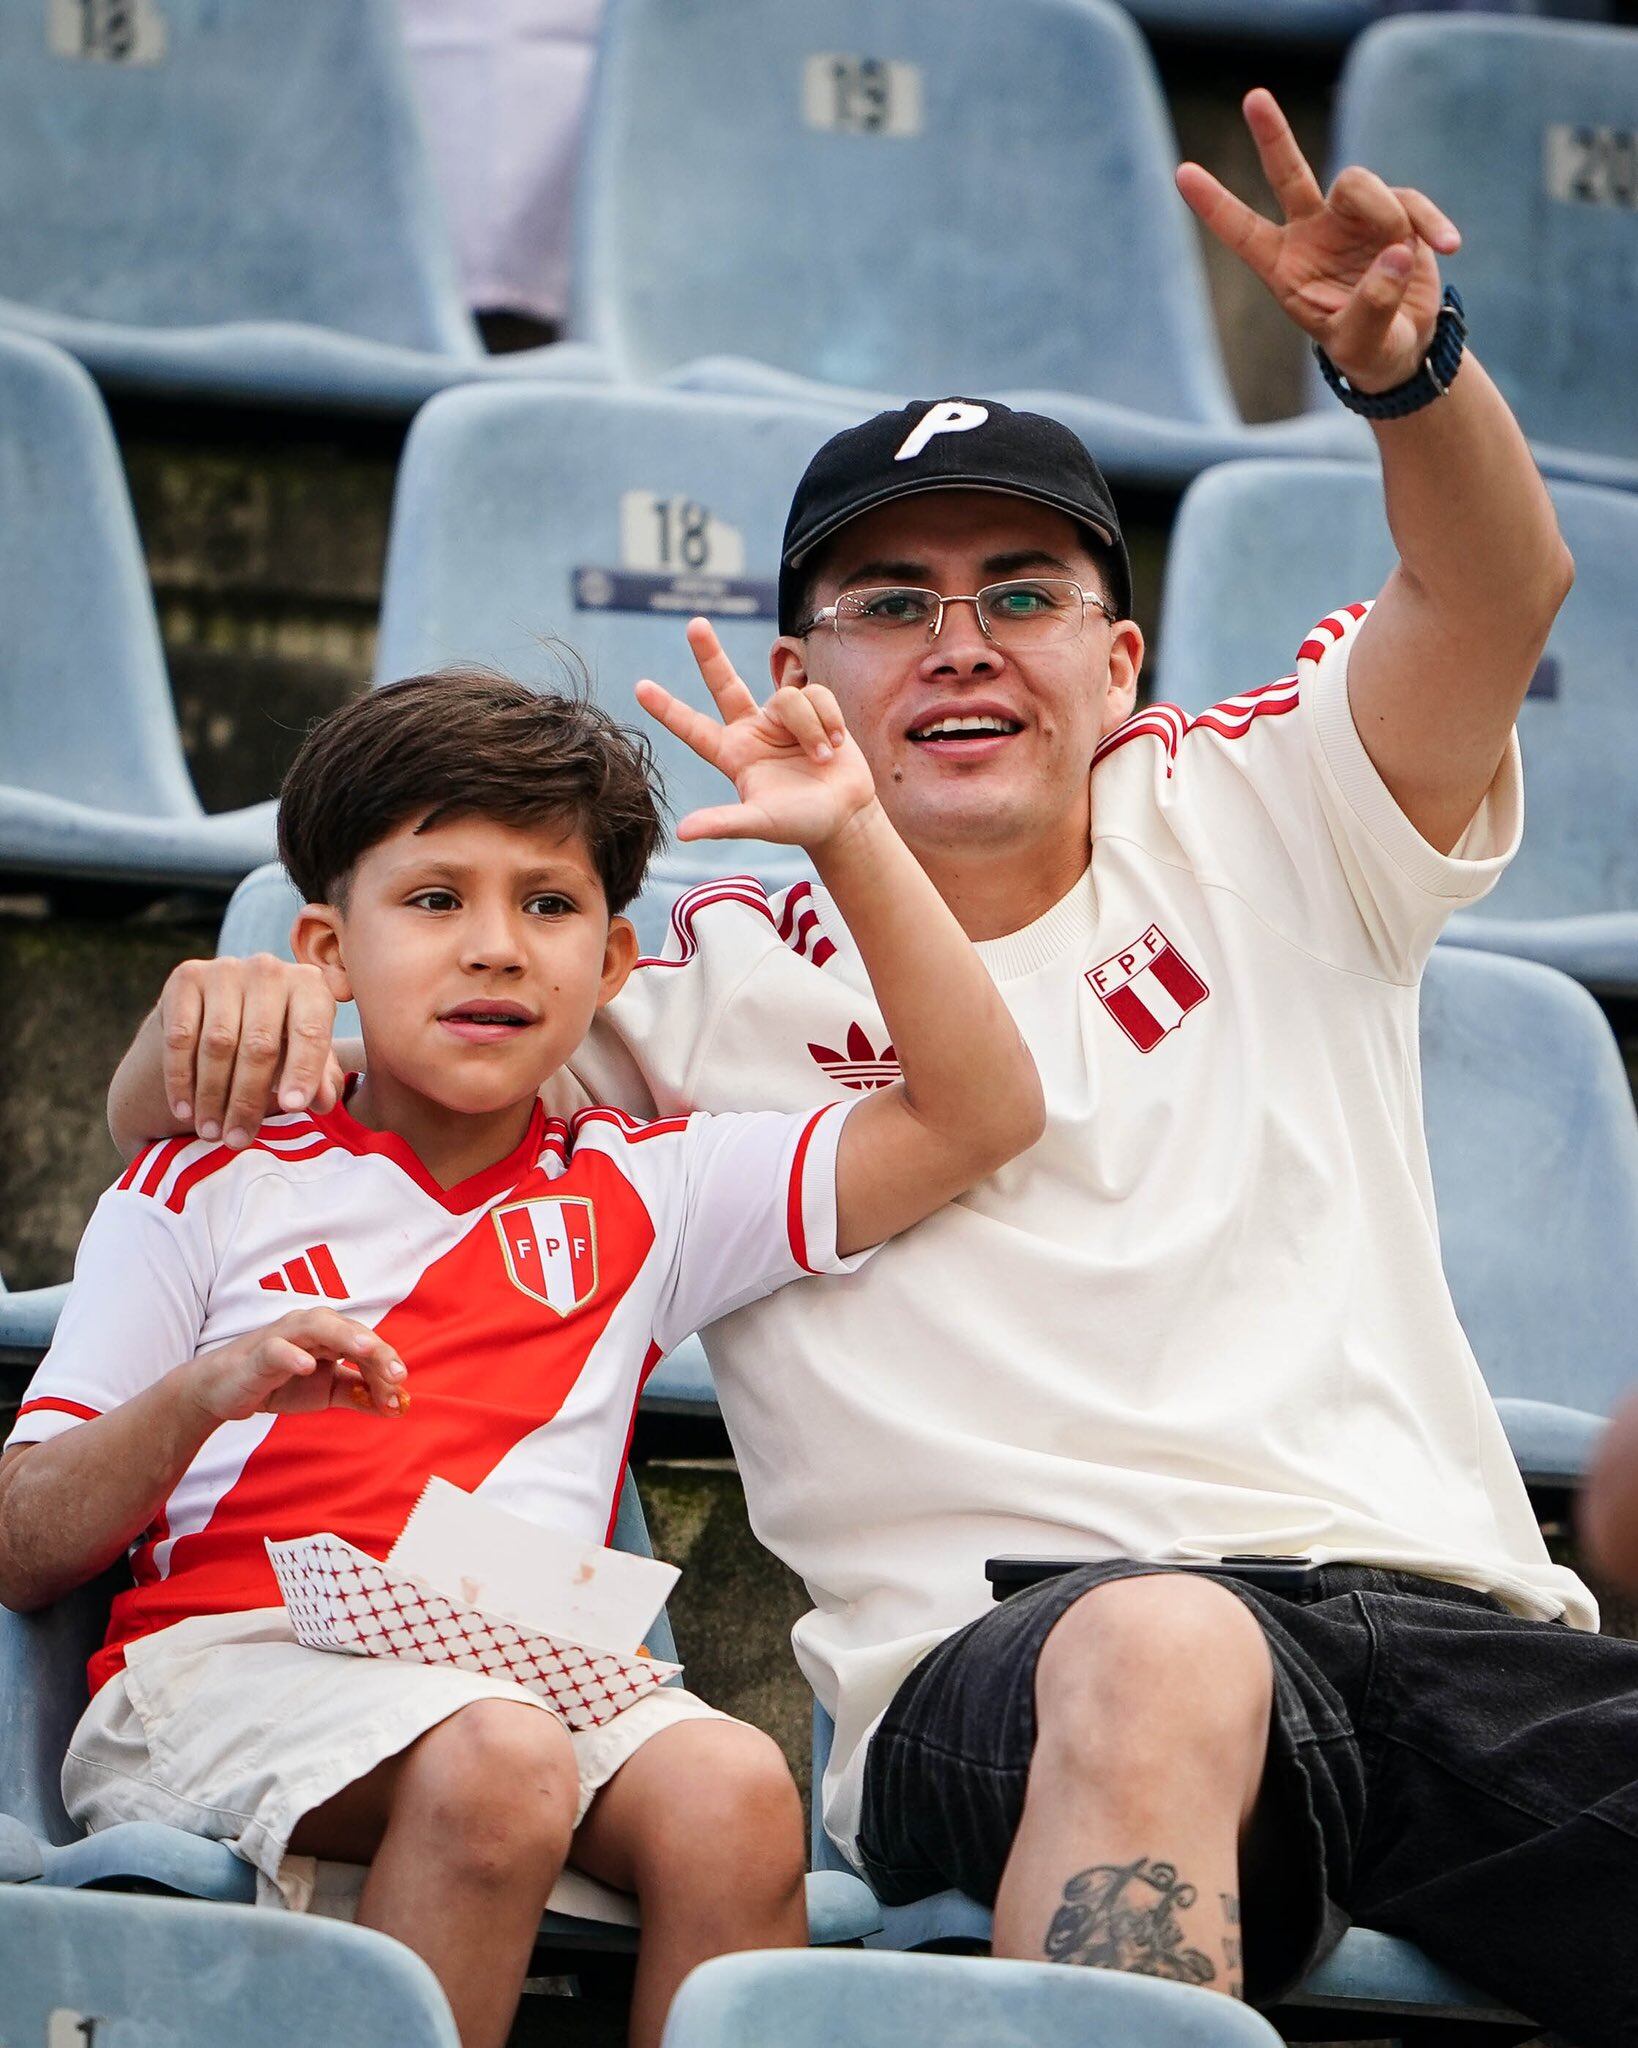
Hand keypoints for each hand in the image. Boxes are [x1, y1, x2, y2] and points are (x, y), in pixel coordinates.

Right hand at [159, 954, 342, 1146]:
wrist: (221, 1010)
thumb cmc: (279, 1041)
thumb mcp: (304, 1060)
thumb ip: (320, 1079)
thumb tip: (323, 1101)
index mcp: (310, 986)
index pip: (310, 1032)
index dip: (303, 1072)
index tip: (293, 1108)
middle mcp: (269, 970)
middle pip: (259, 1045)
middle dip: (247, 1099)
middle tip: (237, 1139)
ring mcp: (225, 969)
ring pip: (218, 1044)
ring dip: (212, 1096)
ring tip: (211, 1132)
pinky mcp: (186, 977)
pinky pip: (181, 1037)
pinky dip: (181, 1078)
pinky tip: (184, 1110)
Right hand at [189, 1309, 407, 1425]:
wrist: (225, 1391)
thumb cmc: (280, 1383)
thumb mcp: (326, 1391)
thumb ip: (359, 1395)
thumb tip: (397, 1408)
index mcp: (332, 1335)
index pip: (366, 1346)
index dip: (386, 1367)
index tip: (401, 1394)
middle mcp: (312, 1329)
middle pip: (350, 1332)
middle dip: (377, 1351)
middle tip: (398, 1374)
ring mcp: (285, 1336)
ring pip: (318, 1327)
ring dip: (344, 1336)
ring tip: (366, 1349)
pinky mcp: (258, 1352)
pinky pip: (277, 1349)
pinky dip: (292, 1354)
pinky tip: (307, 1366)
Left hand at [636, 618, 877, 849]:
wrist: (845, 816)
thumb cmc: (800, 823)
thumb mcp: (759, 824)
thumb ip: (723, 824)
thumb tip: (682, 832)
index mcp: (733, 754)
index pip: (693, 728)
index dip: (668, 709)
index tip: (639, 688)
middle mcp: (753, 730)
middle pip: (724, 683)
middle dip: (709, 653)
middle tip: (694, 623)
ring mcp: (783, 718)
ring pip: (788, 698)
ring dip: (810, 729)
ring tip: (822, 758)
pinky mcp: (815, 708)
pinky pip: (817, 695)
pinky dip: (829, 721)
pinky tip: (836, 744)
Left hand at [1176, 89, 1459, 393]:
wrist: (1404, 346)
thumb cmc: (1367, 349)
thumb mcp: (1361, 343)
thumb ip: (1373, 304)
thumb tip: (1395, 252)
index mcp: (1284, 267)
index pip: (1243, 231)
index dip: (1214, 204)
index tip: (1181, 173)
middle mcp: (1311, 233)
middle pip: (1287, 174)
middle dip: (1273, 135)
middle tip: (1254, 97)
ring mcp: (1350, 218)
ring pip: (1358, 184)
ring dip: (1386, 215)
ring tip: (1404, 256)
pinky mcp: (1393, 212)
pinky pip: (1409, 200)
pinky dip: (1429, 221)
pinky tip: (1448, 246)